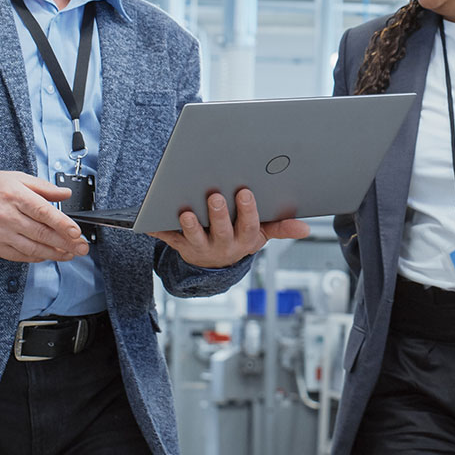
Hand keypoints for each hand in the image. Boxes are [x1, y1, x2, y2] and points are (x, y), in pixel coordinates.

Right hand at [0, 171, 87, 262]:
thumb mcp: (18, 178)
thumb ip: (44, 187)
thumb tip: (65, 194)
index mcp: (16, 197)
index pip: (44, 212)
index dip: (62, 224)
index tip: (76, 232)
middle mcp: (9, 217)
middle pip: (42, 233)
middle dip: (66, 243)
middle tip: (82, 247)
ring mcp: (2, 234)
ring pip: (33, 248)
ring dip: (54, 254)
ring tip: (70, 254)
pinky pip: (20, 256)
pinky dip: (37, 257)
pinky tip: (49, 256)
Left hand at [149, 187, 307, 268]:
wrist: (214, 262)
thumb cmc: (239, 237)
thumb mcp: (261, 234)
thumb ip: (281, 228)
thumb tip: (306, 229)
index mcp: (243, 239)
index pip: (248, 227)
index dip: (247, 212)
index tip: (245, 192)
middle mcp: (222, 246)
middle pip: (221, 232)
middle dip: (218, 215)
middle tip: (215, 196)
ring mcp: (199, 246)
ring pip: (194, 238)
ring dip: (190, 226)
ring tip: (186, 212)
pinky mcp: (179, 244)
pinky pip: (167, 238)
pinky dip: (157, 229)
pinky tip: (149, 220)